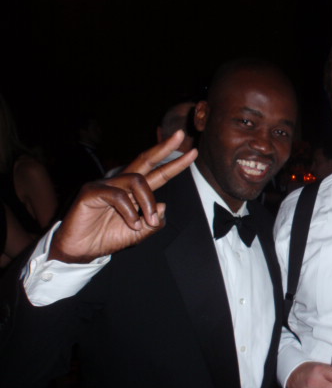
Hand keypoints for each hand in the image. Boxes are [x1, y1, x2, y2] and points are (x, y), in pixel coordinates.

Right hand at [49, 131, 197, 262]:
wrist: (83, 251)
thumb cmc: (109, 238)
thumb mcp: (140, 234)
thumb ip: (155, 222)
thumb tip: (163, 205)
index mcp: (135, 191)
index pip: (158, 172)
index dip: (174, 163)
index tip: (193, 153)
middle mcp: (122, 183)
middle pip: (145, 159)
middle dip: (164, 148)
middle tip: (180, 136)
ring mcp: (106, 184)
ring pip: (137, 180)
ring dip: (147, 202)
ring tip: (147, 222)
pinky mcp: (92, 191)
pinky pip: (119, 195)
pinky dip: (130, 212)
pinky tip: (132, 224)